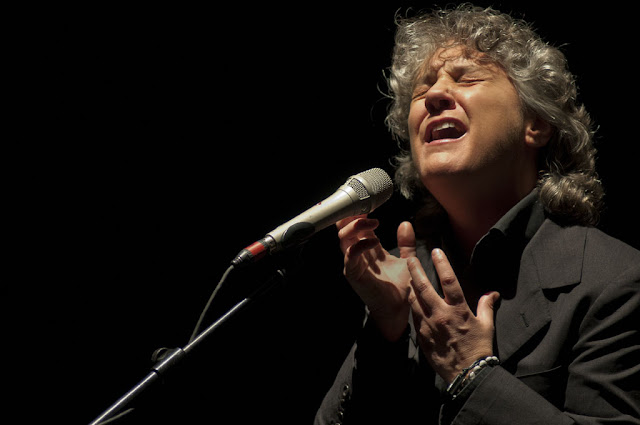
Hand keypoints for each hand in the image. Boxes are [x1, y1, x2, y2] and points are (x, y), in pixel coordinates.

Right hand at [337, 216, 416, 340]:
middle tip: (366, 207)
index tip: (371, 202)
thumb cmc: (400, 289)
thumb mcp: (406, 260)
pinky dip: (360, 245)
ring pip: (344, 239)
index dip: (362, 213)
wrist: (398, 310)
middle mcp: (358, 254)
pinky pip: (351, 256)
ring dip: (356, 227)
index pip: (358, 226)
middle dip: (353, 216)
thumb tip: (406, 223)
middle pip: (345, 229)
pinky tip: (375, 241)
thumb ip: (406, 243)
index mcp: (368, 249)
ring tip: (373, 222)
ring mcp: (353, 264)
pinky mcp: (353, 275)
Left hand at [407, 249, 499, 383]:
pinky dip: (413, 307)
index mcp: (458, 310)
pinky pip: (414, 317)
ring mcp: (429, 326)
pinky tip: (412, 301)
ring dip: (411, 288)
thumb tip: (492, 293)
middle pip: (423, 287)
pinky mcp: (422, 336)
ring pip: (414, 301)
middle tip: (409, 258)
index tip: (435, 251)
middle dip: (416, 270)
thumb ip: (486, 306)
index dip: (442, 264)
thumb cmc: (479, 349)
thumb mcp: (486, 325)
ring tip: (408, 278)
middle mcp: (441, 315)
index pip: (448, 281)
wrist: (468, 374)